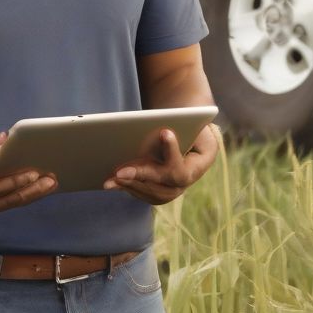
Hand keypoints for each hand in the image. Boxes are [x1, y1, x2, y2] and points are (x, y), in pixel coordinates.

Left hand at [103, 123, 219, 204]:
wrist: (188, 128)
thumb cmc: (187, 119)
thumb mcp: (191, 118)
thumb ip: (181, 124)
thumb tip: (161, 131)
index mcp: (201, 160)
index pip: (184, 165)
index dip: (172, 152)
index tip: (163, 131)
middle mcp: (189, 180)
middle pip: (165, 187)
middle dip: (141, 177)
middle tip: (120, 172)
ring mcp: (175, 188)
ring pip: (153, 194)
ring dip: (130, 186)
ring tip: (110, 179)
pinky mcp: (161, 189)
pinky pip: (145, 193)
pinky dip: (128, 187)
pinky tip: (111, 181)